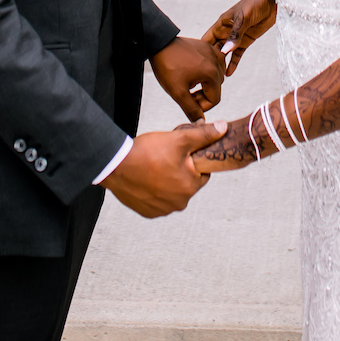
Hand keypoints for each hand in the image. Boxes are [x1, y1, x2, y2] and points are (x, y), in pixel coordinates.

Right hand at [100, 121, 226, 217]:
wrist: (116, 166)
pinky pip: (157, 200)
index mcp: (190, 187)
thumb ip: (204, 135)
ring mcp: (162, 210)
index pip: (202, 172)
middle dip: (180, 169)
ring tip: (153, 164)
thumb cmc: (148, 152)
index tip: (181, 150)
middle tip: (166, 155)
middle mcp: (179, 203)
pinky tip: (145, 177)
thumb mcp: (180, 139)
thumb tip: (224, 128)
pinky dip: (154, 190)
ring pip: (172, 191)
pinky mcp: (147, 212)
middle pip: (186, 181)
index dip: (193, 158)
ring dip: (167, 180)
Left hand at [150, 35, 224, 120]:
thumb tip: (201, 121)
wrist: (159, 45)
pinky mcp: (206, 46)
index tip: (188, 101)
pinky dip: (207, 70)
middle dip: (203, 94)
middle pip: (216, 88)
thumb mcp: (178, 92)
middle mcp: (216, 61)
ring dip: (206, 83)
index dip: (202, 106)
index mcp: (211, 73)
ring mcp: (211, 51)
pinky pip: (213, 62)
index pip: (215, 99)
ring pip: (216, 75)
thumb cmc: (167, 66)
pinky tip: (193, 72)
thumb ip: (191, 109)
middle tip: (187, 92)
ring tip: (189, 82)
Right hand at [203, 0, 276, 75]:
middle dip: (210, 61)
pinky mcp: (246, 41)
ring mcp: (236, 37)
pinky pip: (237, 55)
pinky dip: (233, 63)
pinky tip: (229, 74)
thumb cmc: (256, 2)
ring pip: (225, 53)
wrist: (273, 1)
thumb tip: (226, 51)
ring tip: (217, 78)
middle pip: (214, 48)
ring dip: (221, 64)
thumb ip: (236, 33)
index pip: (206, 39)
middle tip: (206, 77)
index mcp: (222, 23)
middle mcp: (226, 31)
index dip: (200, 50)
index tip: (195, 64)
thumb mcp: (245, 17)